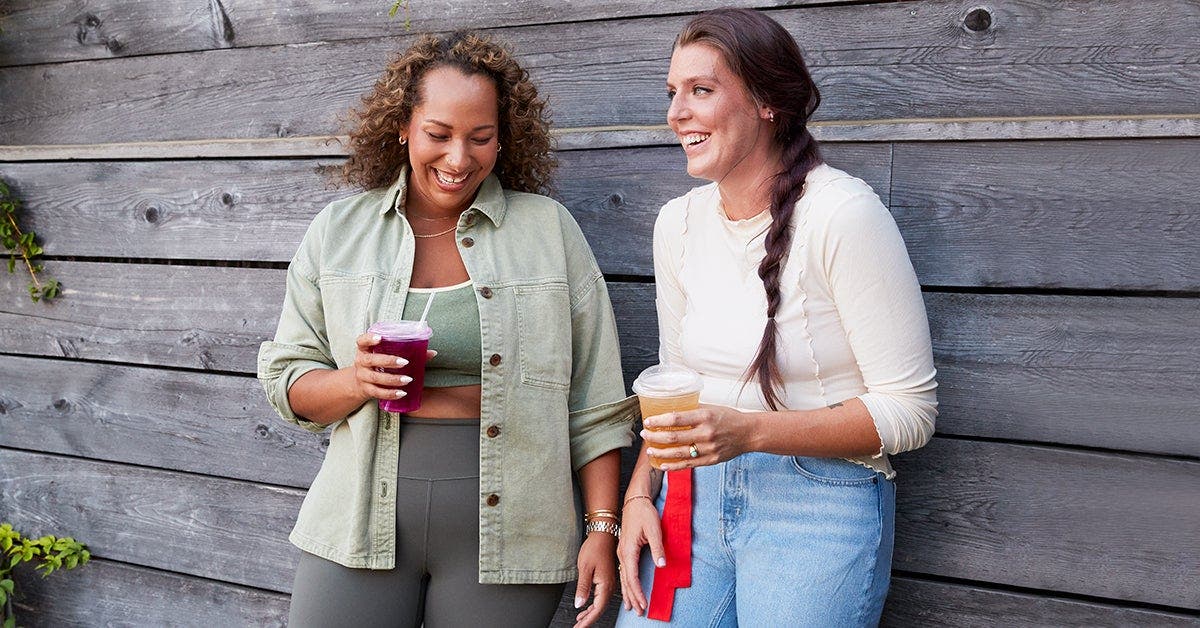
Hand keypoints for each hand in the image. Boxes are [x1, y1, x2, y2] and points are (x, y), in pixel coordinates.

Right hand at [351, 333, 434, 402]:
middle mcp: (361, 362)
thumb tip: (432, 353)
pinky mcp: (366, 389)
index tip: (380, 337)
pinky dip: (390, 393)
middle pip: (370, 360)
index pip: (362, 341)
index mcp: (365, 349)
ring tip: (408, 379)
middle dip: (388, 361)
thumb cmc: (378, 364)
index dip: (369, 338)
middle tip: (405, 362)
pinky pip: (378, 392)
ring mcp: (362, 376)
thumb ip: (408, 352)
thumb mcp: (386, 355)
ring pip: (376, 378)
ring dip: (393, 379)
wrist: (360, 383)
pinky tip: (401, 393)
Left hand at [573, 532, 616, 627]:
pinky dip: (592, 605)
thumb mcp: (584, 568)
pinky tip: (585, 608)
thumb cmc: (595, 547)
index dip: (587, 621)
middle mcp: (610, 586)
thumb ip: (583, 588)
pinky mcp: (606, 580)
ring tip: (579, 621)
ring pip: (600, 604)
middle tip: (577, 627)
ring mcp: (609, 583)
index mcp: (605, 585)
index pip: (597, 610)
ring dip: (590, 614)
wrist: (602, 534)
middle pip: (599, 609)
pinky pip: (600, 598)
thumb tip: (579, 604)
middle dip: (588, 620)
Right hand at [617, 495, 663, 616]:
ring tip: (631, 606)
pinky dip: (626, 583)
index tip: (643, 604)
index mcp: (628, 550)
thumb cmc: (644, 513)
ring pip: (623, 577)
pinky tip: (627, 589)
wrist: (635, 500)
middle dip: (632, 597)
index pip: (632, 577)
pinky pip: (623, 571)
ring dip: (628, 592)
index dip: (637, 592)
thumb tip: (662, 565)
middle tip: (638, 611)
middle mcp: (622, 553)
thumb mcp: (654, 529)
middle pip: (626, 580)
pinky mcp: (624, 550)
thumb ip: (658, 548)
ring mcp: (621, 552)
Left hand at [641, 404, 755, 469]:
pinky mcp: (711, 460)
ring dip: (661, 452)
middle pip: (674, 437)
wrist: (749, 433)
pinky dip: (673, 466)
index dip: (659, 421)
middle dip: (655, 436)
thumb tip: (671, 409)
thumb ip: (693, 410)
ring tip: (650, 449)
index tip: (648, 421)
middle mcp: (706, 433)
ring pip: (678, 453)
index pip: (676, 419)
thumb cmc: (729, 418)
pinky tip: (662, 464)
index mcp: (705, 416)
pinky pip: (688, 465)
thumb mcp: (711, 408)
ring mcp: (708, 449)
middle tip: (645, 434)